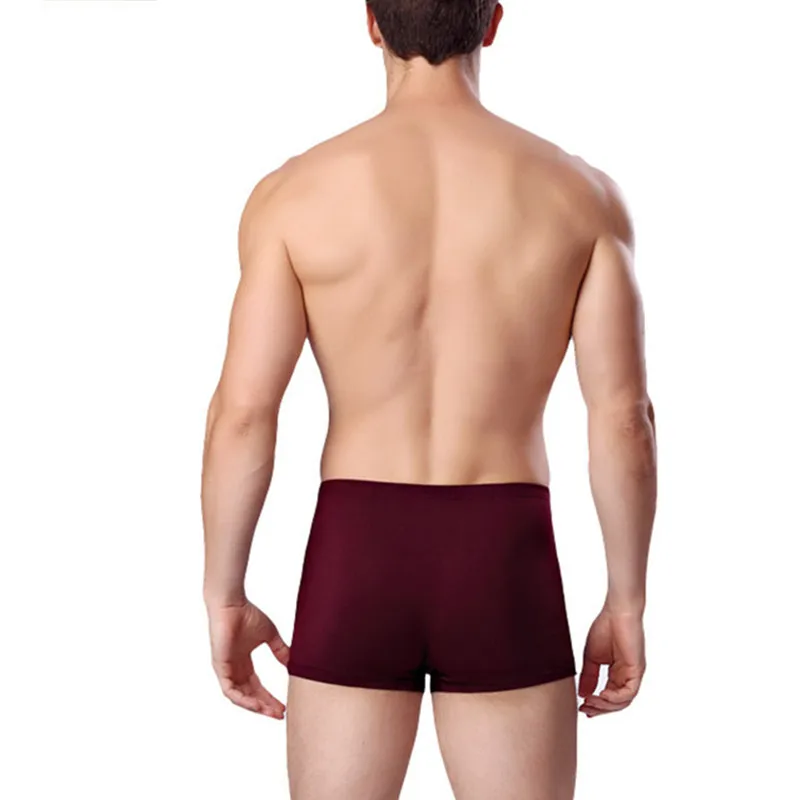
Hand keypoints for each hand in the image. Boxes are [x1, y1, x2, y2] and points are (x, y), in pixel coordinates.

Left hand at [206, 599, 289, 718]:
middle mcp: (234, 669)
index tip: (283, 706)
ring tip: (270, 712)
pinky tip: (256, 705)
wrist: (232, 604)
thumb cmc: (247, 614)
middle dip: (265, 706)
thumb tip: (293, 663)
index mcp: (243, 662)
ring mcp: (226, 670)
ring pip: (239, 697)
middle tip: (280, 714)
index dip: (270, 698)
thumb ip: (280, 650)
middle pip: (250, 695)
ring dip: (255, 706)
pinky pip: (230, 691)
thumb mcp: (270, 636)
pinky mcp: (220, 668)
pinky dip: (243, 700)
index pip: (257, 687)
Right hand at [578, 606, 645, 716]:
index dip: (596, 705)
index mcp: (617, 673)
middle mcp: (626, 676)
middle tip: (584, 710)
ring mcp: (633, 674)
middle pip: (616, 704)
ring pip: (623, 702)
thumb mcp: (592, 657)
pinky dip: (615, 698)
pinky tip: (601, 695)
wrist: (616, 612)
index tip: (581, 708)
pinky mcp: (637, 670)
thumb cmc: (605, 628)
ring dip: (605, 706)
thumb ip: (589, 676)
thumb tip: (583, 695)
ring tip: (590, 702)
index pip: (608, 697)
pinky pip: (629, 692)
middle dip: (599, 709)